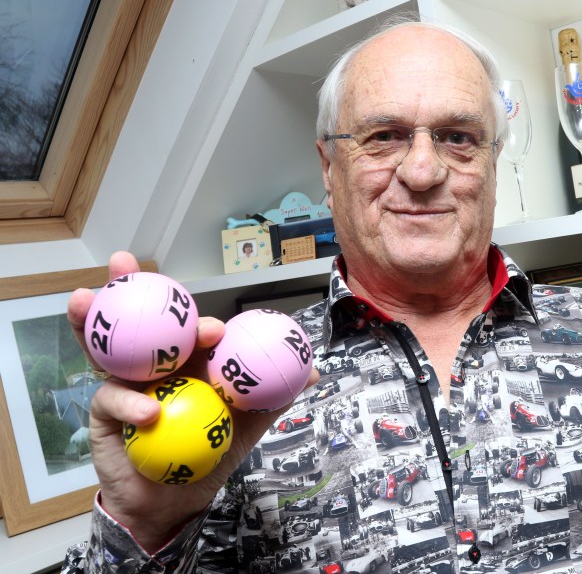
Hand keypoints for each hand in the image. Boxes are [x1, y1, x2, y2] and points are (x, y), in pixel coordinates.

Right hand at [67, 252, 318, 551]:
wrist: (177, 500)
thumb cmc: (211, 454)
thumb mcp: (247, 425)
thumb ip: (273, 396)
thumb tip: (314, 371)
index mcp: (189, 361)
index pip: (191, 329)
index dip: (198, 318)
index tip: (216, 328)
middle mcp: (155, 366)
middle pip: (141, 320)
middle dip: (129, 286)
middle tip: (125, 263)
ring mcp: (127, 384)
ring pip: (107, 347)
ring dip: (91, 320)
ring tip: (84, 297)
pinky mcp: (105, 411)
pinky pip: (112, 398)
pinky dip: (131, 402)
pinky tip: (148, 410)